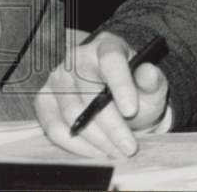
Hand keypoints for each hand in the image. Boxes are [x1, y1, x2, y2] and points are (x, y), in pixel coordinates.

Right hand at [34, 31, 168, 158]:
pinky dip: (76, 145)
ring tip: (117, 152)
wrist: (119, 101)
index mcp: (108, 45)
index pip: (111, 60)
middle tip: (129, 147)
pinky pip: (54, 127)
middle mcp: (77, 57)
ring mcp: (57, 78)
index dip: (120, 85)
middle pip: (90, 94)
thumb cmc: (137, 90)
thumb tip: (148, 72)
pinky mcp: (44, 100)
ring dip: (96, 139)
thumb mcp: (152, 85)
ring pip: (72, 114)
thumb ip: (152, 80)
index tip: (131, 111)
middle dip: (112, 126)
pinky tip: (97, 152)